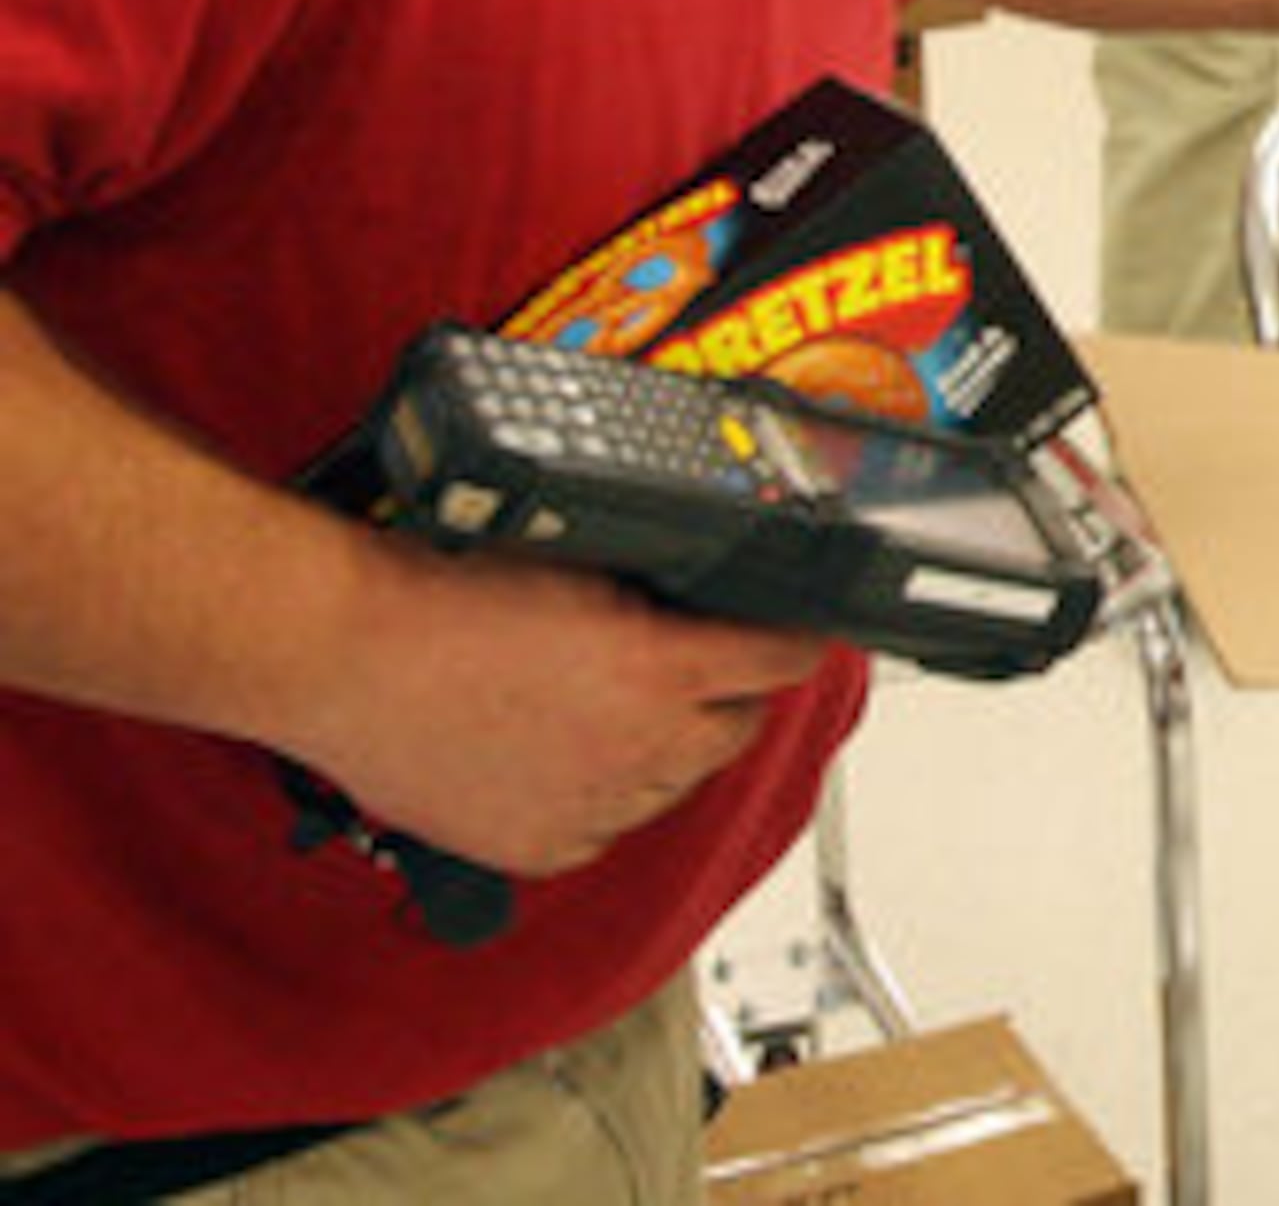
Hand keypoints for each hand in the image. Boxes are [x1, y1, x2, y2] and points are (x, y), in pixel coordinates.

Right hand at [290, 543, 830, 879]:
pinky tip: (570, 761)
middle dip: (728, 697)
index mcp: (664, 669)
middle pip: (736, 730)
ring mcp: (592, 805)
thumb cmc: (446, 597)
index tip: (798, 638)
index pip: (783, 660)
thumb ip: (659, 595)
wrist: (347, 655)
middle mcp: (641, 747)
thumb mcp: (586, 563)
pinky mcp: (539, 847)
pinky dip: (602, 800)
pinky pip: (605, 829)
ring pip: (674, 785)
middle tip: (700, 671)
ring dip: (666, 752)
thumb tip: (704, 598)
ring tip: (618, 712)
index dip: (794, 642)